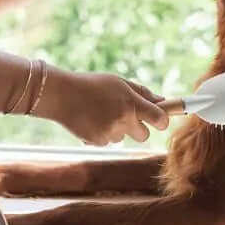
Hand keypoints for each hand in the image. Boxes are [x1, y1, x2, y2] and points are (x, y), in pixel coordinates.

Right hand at [35, 69, 169, 144]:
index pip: (160, 119)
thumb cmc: (92, 85)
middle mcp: (123, 120)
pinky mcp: (97, 141)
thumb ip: (142, 93)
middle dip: (139, 128)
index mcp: (132, 103)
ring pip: (123, 138)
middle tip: (126, 116)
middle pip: (144, 135)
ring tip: (100, 113)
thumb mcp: (119, 83)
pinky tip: (91, 120)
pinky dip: (102, 133)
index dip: (162, 120)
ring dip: (117, 129)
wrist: (61, 95)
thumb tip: (162, 101)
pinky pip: (107, 141)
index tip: (159, 119)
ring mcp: (110, 133)